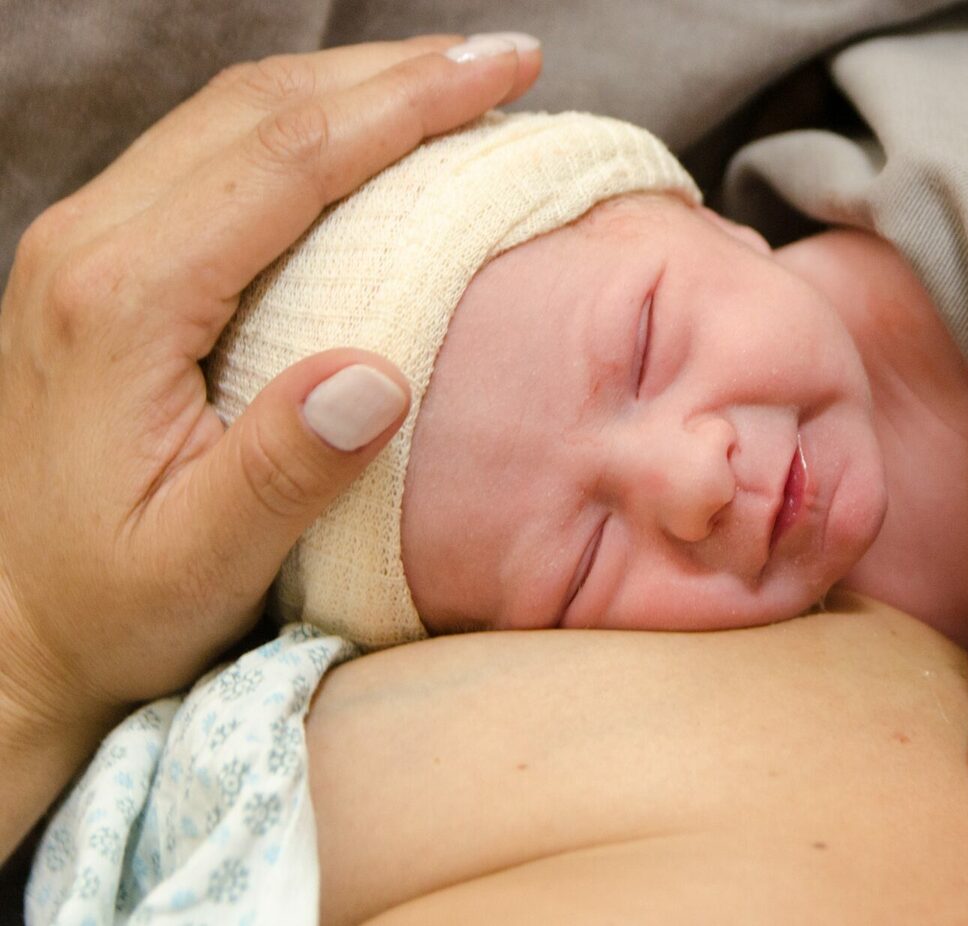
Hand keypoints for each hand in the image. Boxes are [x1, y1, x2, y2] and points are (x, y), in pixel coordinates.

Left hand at [0, 33, 539, 856]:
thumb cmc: (110, 603)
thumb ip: (283, 470)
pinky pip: (214, 151)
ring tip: (454, 80)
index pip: (288, 160)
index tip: (502, 74)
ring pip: (235, 115)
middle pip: (263, 110)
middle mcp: (92, 245)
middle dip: (397, 74)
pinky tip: (364, 135)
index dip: (407, 105)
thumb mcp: (199, 562)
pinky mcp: (102, 259)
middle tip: (506, 62)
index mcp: (121, 301)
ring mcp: (89, 242)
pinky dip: (307, 124)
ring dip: (354, 86)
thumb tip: (376, 375)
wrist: (11, 622)